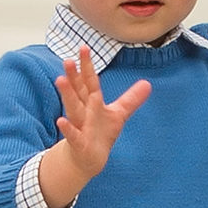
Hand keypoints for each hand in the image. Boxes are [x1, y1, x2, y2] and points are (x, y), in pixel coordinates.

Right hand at [39, 46, 150, 207]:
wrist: (89, 159)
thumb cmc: (100, 133)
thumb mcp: (118, 115)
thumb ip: (130, 99)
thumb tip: (148, 84)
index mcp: (91, 102)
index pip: (89, 81)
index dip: (87, 66)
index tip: (83, 48)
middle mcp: (83, 111)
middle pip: (78, 91)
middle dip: (73, 76)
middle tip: (67, 60)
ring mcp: (79, 126)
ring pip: (73, 108)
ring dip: (67, 95)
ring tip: (60, 80)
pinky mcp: (79, 143)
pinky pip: (72, 135)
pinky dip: (67, 128)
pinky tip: (60, 121)